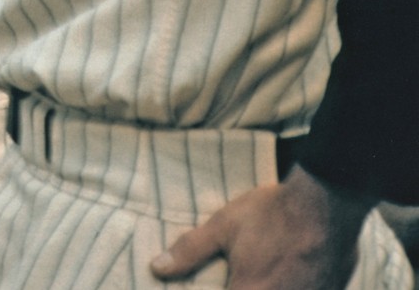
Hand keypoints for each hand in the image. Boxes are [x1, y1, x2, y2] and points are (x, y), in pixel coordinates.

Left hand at [151, 167, 372, 288]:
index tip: (219, 284)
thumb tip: (156, 268)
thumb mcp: (224, 226)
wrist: (329, 205)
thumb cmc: (273, 214)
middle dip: (237, 287)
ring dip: (263, 286)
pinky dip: (285, 286)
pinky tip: (281, 276)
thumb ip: (189, 251)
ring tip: (260, 274)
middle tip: (236, 276)